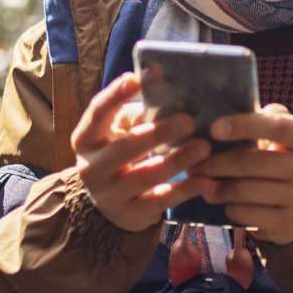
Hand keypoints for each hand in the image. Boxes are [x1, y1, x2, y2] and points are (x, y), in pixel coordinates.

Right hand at [68, 73, 210, 232]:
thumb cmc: (121, 153)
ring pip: (144, 176)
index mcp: (86, 139)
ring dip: (177, 161)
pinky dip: (185, 190)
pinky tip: (206, 181)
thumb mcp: (120, 131)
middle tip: (188, 121)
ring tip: (204, 147)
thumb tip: (159, 78)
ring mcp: (109, 195)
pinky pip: (161, 201)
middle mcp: (91, 168)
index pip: (97, 113)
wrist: (111, 202)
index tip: (135, 78)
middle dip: (157, 134)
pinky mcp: (131, 215)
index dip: (115, 95)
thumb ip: (137, 111)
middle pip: (123, 149)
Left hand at [194, 105, 292, 243]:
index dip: (243, 125)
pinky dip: (229, 207)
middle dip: (215, 163)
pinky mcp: (288, 224)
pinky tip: (223, 201)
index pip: (275, 126)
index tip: (213, 128)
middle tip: (193, 165)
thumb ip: (264, 119)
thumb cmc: (285, 160)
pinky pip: (245, 214)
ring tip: (200, 182)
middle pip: (252, 162)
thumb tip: (226, 117)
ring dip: (216, 187)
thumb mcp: (284, 136)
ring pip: (244, 191)